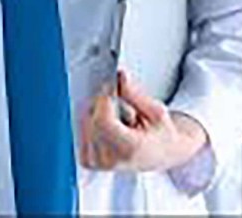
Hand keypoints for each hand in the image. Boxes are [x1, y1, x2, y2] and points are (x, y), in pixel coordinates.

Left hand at [79, 71, 207, 171]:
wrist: (162, 154)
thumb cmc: (162, 135)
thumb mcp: (157, 112)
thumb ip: (135, 95)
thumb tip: (120, 77)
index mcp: (131, 149)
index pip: (103, 121)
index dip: (104, 98)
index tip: (112, 85)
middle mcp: (112, 160)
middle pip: (91, 120)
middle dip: (101, 102)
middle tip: (116, 97)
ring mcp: (98, 163)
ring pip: (83, 124)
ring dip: (96, 112)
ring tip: (117, 117)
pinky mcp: (89, 161)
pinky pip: (79, 133)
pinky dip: (90, 123)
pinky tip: (107, 126)